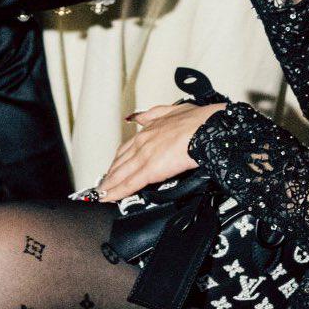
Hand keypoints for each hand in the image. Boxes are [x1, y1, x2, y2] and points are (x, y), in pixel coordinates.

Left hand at [96, 101, 226, 202]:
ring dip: (109, 185)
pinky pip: (129, 184)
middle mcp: (142, 142)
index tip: (113, 167)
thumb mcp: (172, 110)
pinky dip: (116, 192)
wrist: (206, 128)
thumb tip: (139, 117)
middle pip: (120, 162)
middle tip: (103, 184)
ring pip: (120, 173)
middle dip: (111, 174)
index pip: (126, 148)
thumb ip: (154, 114)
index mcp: (148, 130)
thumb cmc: (197, 121)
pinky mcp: (150, 169)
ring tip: (102, 193)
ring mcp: (144, 156)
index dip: (118, 160)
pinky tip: (109, 197)